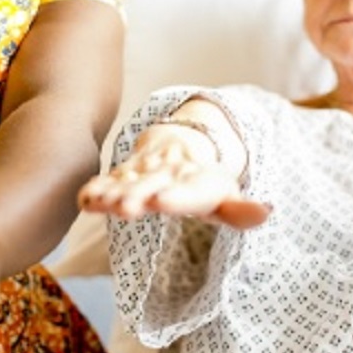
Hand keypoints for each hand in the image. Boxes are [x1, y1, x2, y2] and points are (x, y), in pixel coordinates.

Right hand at [78, 126, 269, 229]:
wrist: (187, 140)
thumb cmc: (207, 181)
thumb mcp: (226, 197)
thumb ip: (241, 212)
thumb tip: (268, 211)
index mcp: (199, 182)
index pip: (189, 191)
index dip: (176, 196)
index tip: (161, 201)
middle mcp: (171, 172)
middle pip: (152, 186)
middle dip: (138, 195)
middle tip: (127, 208)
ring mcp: (147, 170)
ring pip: (128, 181)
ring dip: (113, 193)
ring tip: (100, 205)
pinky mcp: (127, 171)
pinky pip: (112, 179)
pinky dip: (98, 188)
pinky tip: (85, 201)